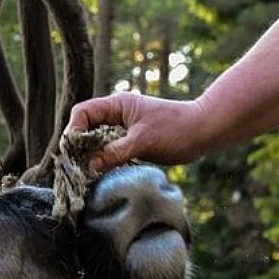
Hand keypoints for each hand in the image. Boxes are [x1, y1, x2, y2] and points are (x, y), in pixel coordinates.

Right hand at [66, 93, 207, 170]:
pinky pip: (108, 149)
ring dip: (89, 154)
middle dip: (78, 145)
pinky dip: (102, 159)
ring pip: (96, 139)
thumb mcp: (142, 142)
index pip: (83, 112)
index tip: (73, 152)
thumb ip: (114, 153)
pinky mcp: (130, 141)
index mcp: (116, 105)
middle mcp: (116, 114)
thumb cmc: (176, 130)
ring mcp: (123, 128)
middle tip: (75, 166)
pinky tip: (101, 172)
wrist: (205, 131)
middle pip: (85, 126)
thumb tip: (89, 165)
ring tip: (85, 171)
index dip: (74, 130)